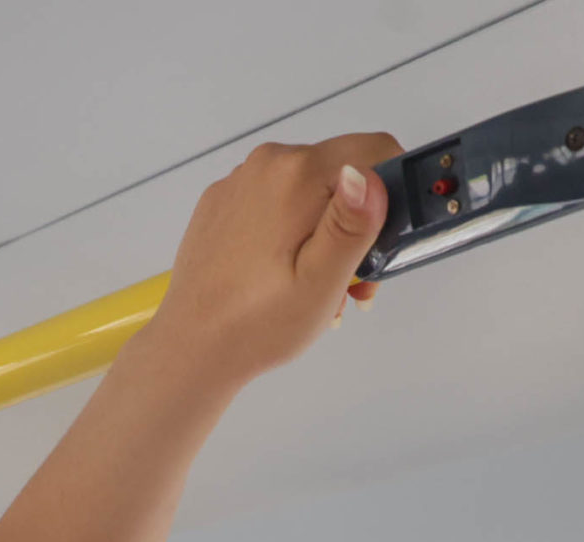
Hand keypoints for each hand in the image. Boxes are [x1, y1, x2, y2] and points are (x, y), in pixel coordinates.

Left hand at [131, 132, 399, 392]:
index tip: (383, 243)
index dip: (392, 194)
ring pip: (307, 191)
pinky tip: (284, 279)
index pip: (374, 151)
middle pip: (340, 174)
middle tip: (354, 285)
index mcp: (296, 173)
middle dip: (357, 225)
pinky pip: (274, 203)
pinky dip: (291, 234)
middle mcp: (266, 164)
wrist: (190, 348)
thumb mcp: (321, 281)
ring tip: (318, 293)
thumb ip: (352, 224)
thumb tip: (368, 174)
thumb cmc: (257, 323)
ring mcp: (239, 182)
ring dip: (325, 235)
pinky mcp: (222, 204)